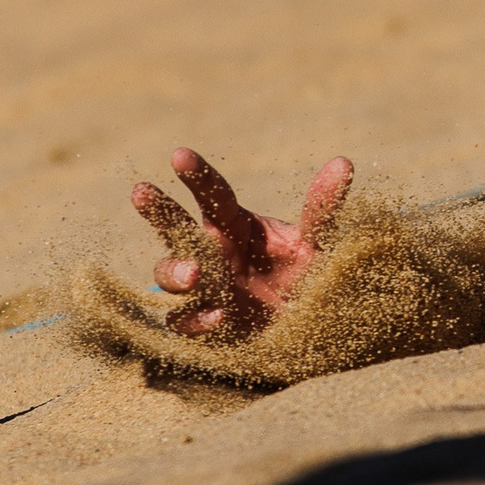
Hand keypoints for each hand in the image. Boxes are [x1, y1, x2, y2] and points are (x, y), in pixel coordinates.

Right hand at [129, 149, 352, 336]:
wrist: (312, 329)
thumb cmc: (309, 276)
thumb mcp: (318, 244)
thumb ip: (322, 211)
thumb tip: (342, 163)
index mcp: (235, 224)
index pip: (213, 194)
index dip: (197, 175)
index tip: (180, 155)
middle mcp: (213, 251)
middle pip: (176, 226)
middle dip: (158, 210)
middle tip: (142, 191)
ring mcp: (205, 287)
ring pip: (170, 273)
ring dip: (176, 271)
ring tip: (195, 273)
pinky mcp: (205, 322)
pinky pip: (186, 320)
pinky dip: (197, 319)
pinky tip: (218, 318)